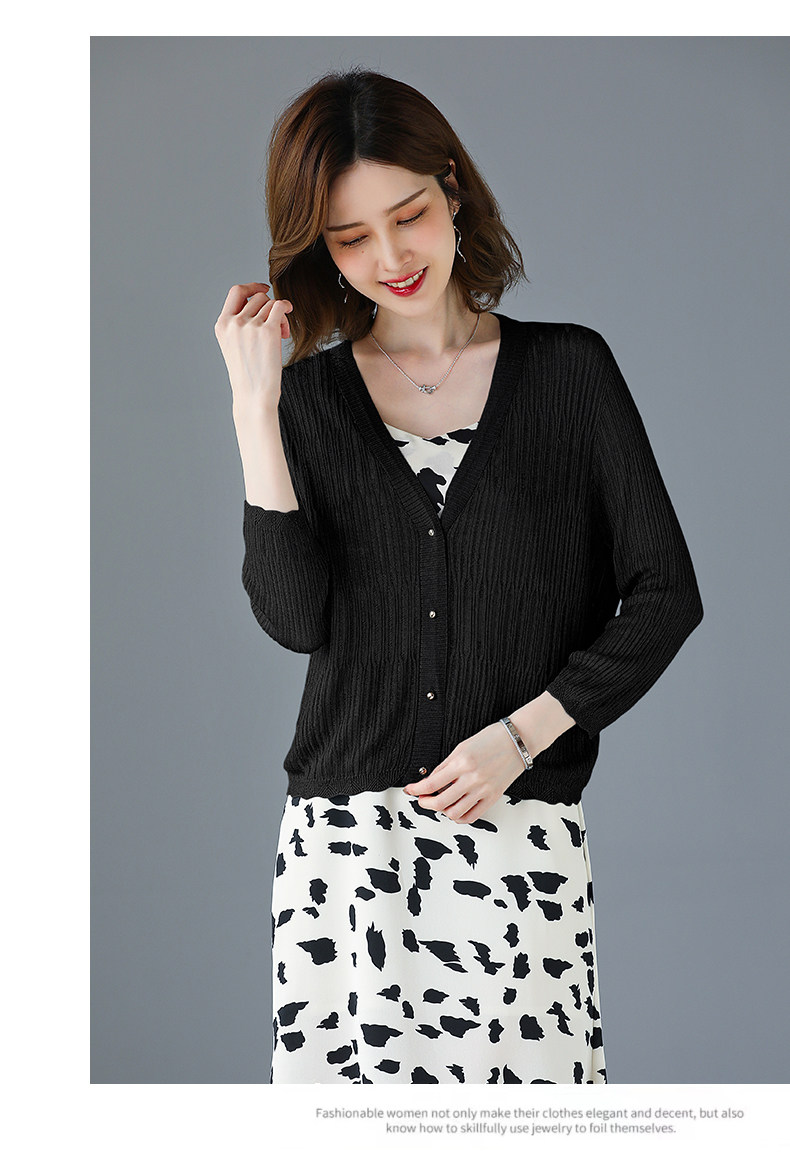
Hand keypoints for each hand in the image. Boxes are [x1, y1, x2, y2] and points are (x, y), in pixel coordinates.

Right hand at [213, 282, 292, 414]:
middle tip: (275, 326)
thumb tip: (260, 300)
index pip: (236, 292)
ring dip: (279, 315)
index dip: (252, 286)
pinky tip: (285, 328)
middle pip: (258, 298)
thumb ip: (239, 323)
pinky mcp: (268, 330)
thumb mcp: (233, 346)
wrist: (254, 395)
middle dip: (269, 308)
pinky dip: (286, 311)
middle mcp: (234, 322)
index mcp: (222, 325)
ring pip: (270, 303)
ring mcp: (250, 325)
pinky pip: (280, 307)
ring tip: (279, 335)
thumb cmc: (248, 374)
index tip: (263, 289)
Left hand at [403, 721, 528, 823]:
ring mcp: (483, 790)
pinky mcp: (493, 797)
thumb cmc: (492, 739)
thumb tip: (431, 781)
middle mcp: (472, 779)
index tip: (410, 790)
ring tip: (439, 804)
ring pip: (454, 813)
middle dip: (425, 803)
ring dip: (442, 811)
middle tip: (421, 799)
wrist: (518, 740)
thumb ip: (446, 766)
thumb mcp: (462, 747)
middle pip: (440, 802)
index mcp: (462, 763)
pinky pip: (472, 816)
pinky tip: (454, 811)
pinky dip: (459, 817)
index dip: (416, 790)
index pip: (431, 784)